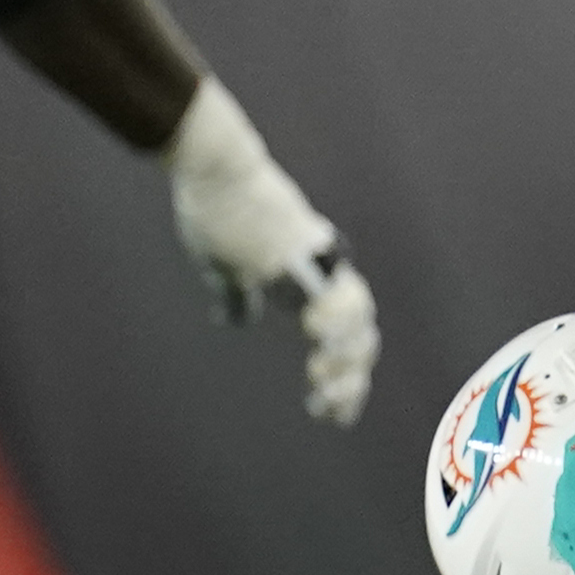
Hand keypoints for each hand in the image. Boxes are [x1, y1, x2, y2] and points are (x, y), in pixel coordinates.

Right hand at [165, 78, 377, 426]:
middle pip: (361, 328)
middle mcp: (324, 267)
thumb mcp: (226, 263)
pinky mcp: (294, 250)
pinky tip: (321, 347)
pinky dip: (331, 320)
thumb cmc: (218, 208)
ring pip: (356, 313)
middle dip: (353, 375)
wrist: (213, 163)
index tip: (333, 411)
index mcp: (312, 274)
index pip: (346, 330)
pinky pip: (325, 289)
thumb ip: (238, 293)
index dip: (346, 370)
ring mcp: (313, 258)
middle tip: (331, 411)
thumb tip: (236, 322)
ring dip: (344, 357)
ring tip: (322, 386)